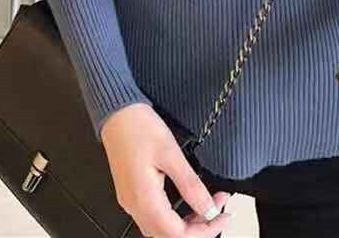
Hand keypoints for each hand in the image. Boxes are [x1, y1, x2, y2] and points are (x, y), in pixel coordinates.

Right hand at [101, 103, 231, 237]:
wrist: (116, 112)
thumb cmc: (138, 126)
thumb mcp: (170, 153)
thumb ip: (190, 185)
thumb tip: (209, 209)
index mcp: (143, 199)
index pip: (177, 235)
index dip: (204, 231)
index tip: (223, 216)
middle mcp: (134, 206)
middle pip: (169, 237)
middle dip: (199, 229)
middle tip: (220, 211)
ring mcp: (131, 201)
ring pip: (161, 230)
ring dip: (187, 224)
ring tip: (208, 206)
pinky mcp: (132, 194)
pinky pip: (155, 218)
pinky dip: (175, 217)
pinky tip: (189, 204)